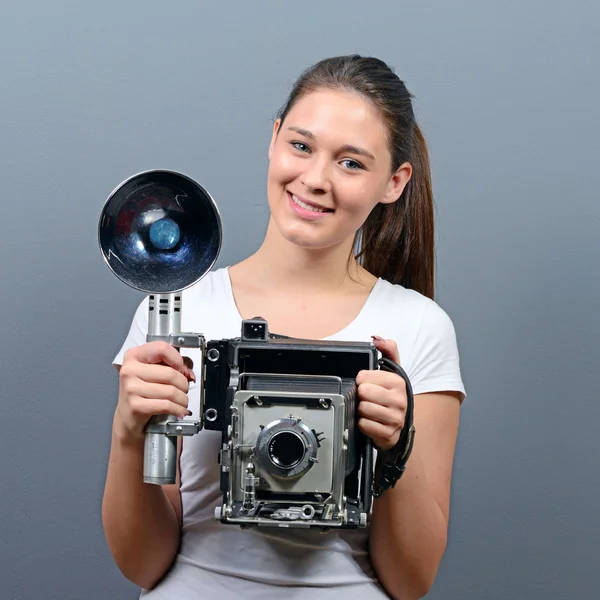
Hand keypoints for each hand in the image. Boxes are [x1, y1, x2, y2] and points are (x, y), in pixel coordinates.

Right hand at [115, 341, 195, 441]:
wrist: (128, 412)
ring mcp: (131, 388)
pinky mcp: (135, 405)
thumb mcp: (157, 369)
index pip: (162, 349)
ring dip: (183, 398)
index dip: (177, 359)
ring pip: (170, 391)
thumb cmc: (143, 388)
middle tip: (184, 388)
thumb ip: (175, 364)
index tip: (181, 368)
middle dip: (184, 383)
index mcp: (135, 355)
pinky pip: (166, 405)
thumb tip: (188, 372)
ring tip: (182, 400)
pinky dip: (178, 409)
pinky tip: (180, 410)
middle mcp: (130, 369)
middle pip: (170, 373)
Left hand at [356, 336, 406, 450]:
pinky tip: (371, 422)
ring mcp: (395, 418)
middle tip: (368, 398)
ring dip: (361, 410)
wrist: (398, 426)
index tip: (369, 385)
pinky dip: (363, 424)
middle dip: (361, 396)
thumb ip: (388, 351)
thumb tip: (378, 338)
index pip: (363, 376)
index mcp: (398, 382)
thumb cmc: (391, 397)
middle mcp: (399, 400)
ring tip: (370, 410)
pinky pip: (363, 425)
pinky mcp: (388, 434)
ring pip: (362, 408)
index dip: (361, 381)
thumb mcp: (392, 372)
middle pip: (362, 392)